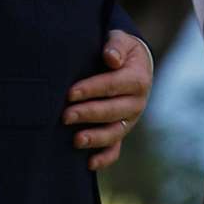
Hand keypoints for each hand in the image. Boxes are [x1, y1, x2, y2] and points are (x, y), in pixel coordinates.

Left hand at [62, 30, 151, 169]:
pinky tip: (89, 164)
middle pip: (113, 111)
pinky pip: (116, 148)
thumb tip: (111, 58)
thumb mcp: (121, 39)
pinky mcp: (122, 130)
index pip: (113, 85)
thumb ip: (115, 45)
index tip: (71, 92)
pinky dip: (105, 158)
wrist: (133, 63)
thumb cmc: (120, 50)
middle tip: (65, 116)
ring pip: (115, 132)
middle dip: (88, 114)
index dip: (92, 89)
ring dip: (96, 138)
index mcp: (137, 79)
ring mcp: (130, 119)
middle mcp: (136, 102)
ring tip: (76, 141)